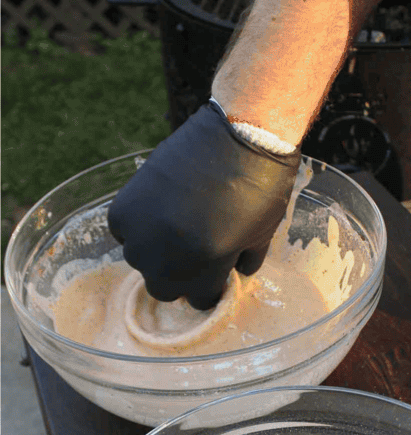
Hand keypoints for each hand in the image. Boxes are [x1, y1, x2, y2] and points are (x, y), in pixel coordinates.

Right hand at [107, 102, 300, 309]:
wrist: (241, 134)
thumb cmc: (261, 186)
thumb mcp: (262, 235)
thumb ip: (243, 263)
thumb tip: (233, 276)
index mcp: (205, 267)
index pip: (199, 299)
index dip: (209, 287)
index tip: (213, 274)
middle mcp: (168, 256)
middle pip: (164, 287)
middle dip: (181, 277)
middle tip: (194, 254)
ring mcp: (142, 231)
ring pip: (140, 261)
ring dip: (157, 252)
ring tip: (177, 226)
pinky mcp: (124, 205)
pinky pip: (123, 231)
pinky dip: (138, 226)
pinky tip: (158, 211)